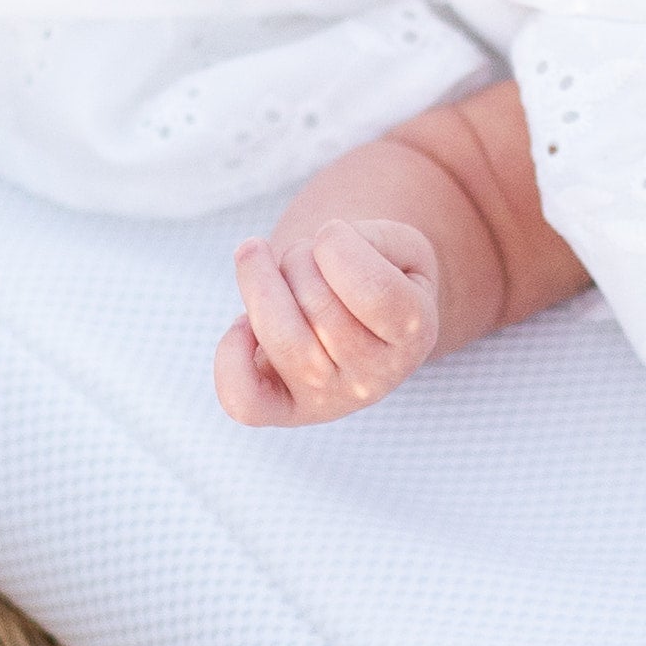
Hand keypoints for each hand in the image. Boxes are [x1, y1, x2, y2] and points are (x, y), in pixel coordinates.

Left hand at [216, 217, 445, 425]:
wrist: (363, 325)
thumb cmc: (378, 276)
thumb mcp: (400, 245)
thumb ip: (374, 237)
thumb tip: (322, 249)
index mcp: (415, 335)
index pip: (374, 291)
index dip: (338, 245)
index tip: (331, 234)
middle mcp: (376, 379)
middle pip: (320, 309)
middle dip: (297, 258)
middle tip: (301, 254)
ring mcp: (329, 401)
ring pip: (283, 341)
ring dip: (261, 285)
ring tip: (263, 267)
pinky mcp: (283, 412)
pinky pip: (244, 401)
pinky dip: (231, 356)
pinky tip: (243, 323)